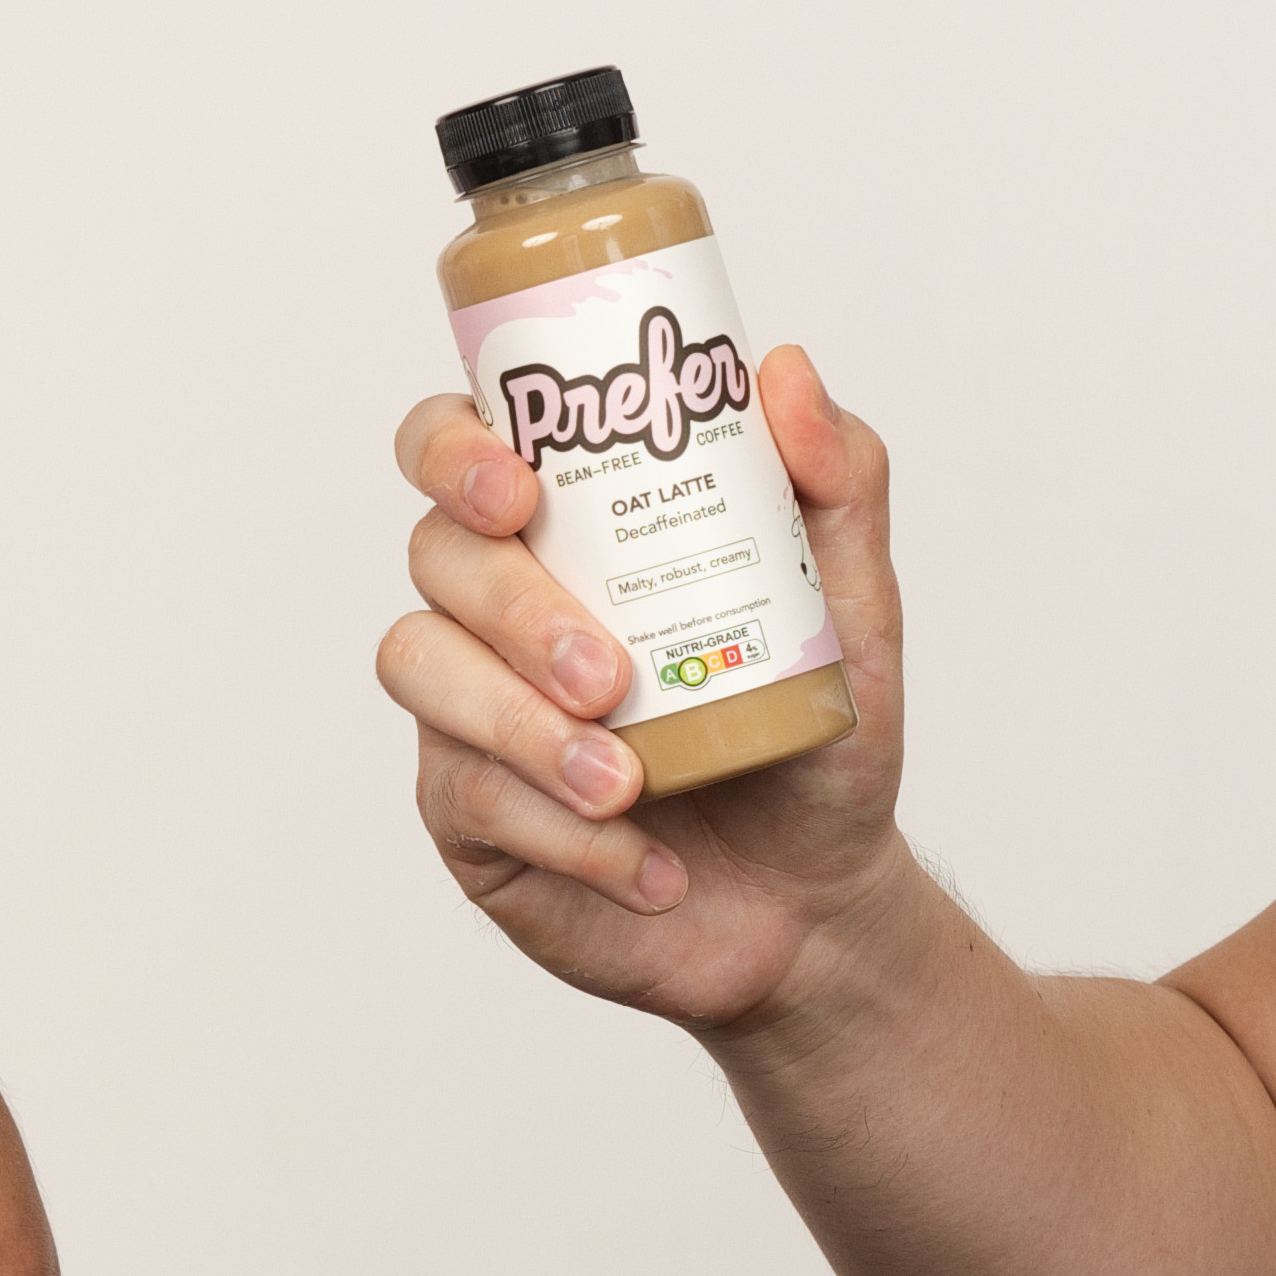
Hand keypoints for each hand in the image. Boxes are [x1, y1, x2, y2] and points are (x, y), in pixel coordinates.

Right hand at [376, 344, 912, 1029]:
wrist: (815, 906)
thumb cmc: (813, 740)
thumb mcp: (854, 613)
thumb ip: (839, 485)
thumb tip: (786, 369)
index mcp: (569, 531)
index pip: (459, 447)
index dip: (454, 448)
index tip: (518, 489)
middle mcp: (498, 606)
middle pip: (436, 555)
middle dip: (513, 608)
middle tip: (605, 672)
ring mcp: (470, 710)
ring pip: (422, 669)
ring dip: (520, 727)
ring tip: (623, 781)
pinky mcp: (467, 815)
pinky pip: (469, 796)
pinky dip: (563, 832)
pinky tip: (645, 864)